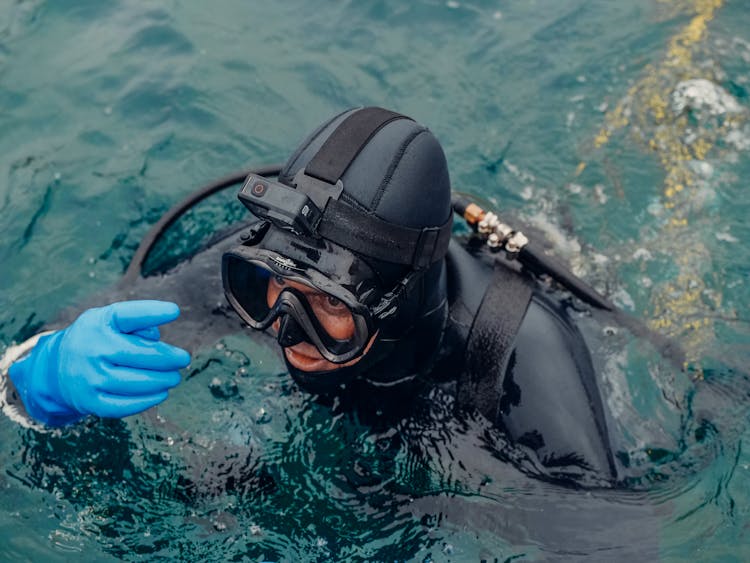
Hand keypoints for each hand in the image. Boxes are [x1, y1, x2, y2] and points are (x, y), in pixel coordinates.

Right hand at [9, 300, 190, 426]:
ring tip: (174, 377)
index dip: (153, 312)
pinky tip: (161, 393)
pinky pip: (124, 405)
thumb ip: (137, 321)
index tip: (174, 311)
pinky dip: (147, 400)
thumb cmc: (98, 339)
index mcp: (99, 323)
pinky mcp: (91, 402)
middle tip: (183, 359)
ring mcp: (90, 377)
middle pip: (140, 355)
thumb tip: (157, 339)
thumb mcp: (110, 320)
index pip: (128, 315)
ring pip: (136, 383)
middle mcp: (92, 349)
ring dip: (162, 381)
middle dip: (168, 358)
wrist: (56, 368)